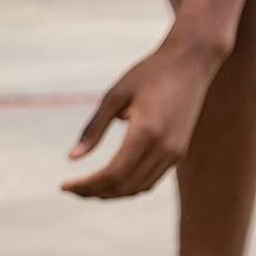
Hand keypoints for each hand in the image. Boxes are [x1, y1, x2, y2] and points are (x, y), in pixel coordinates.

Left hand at [61, 33, 226, 198]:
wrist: (191, 62)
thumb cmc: (149, 73)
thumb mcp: (115, 95)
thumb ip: (93, 129)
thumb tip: (72, 158)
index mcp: (146, 133)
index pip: (112, 174)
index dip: (86, 185)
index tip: (64, 186)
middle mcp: (163, 148)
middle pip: (123, 187)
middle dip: (93, 193)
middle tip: (70, 189)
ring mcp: (174, 153)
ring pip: (137, 189)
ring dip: (110, 194)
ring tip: (86, 188)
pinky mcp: (178, 153)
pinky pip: (149, 181)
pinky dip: (127, 187)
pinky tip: (109, 181)